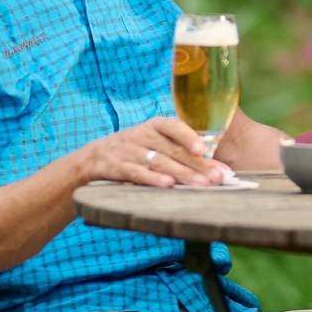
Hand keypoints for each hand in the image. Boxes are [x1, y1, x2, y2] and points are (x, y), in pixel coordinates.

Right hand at [79, 117, 230, 188]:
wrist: (92, 158)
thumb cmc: (135, 151)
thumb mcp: (154, 143)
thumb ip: (183, 153)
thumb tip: (219, 169)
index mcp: (154, 127)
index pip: (174, 126)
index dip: (189, 137)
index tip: (205, 150)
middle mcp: (142, 136)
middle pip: (172, 149)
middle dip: (196, 164)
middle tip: (216, 178)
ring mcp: (128, 151)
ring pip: (158, 162)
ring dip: (181, 174)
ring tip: (199, 184)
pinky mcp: (116, 167)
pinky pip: (136, 172)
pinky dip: (152, 179)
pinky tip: (167, 185)